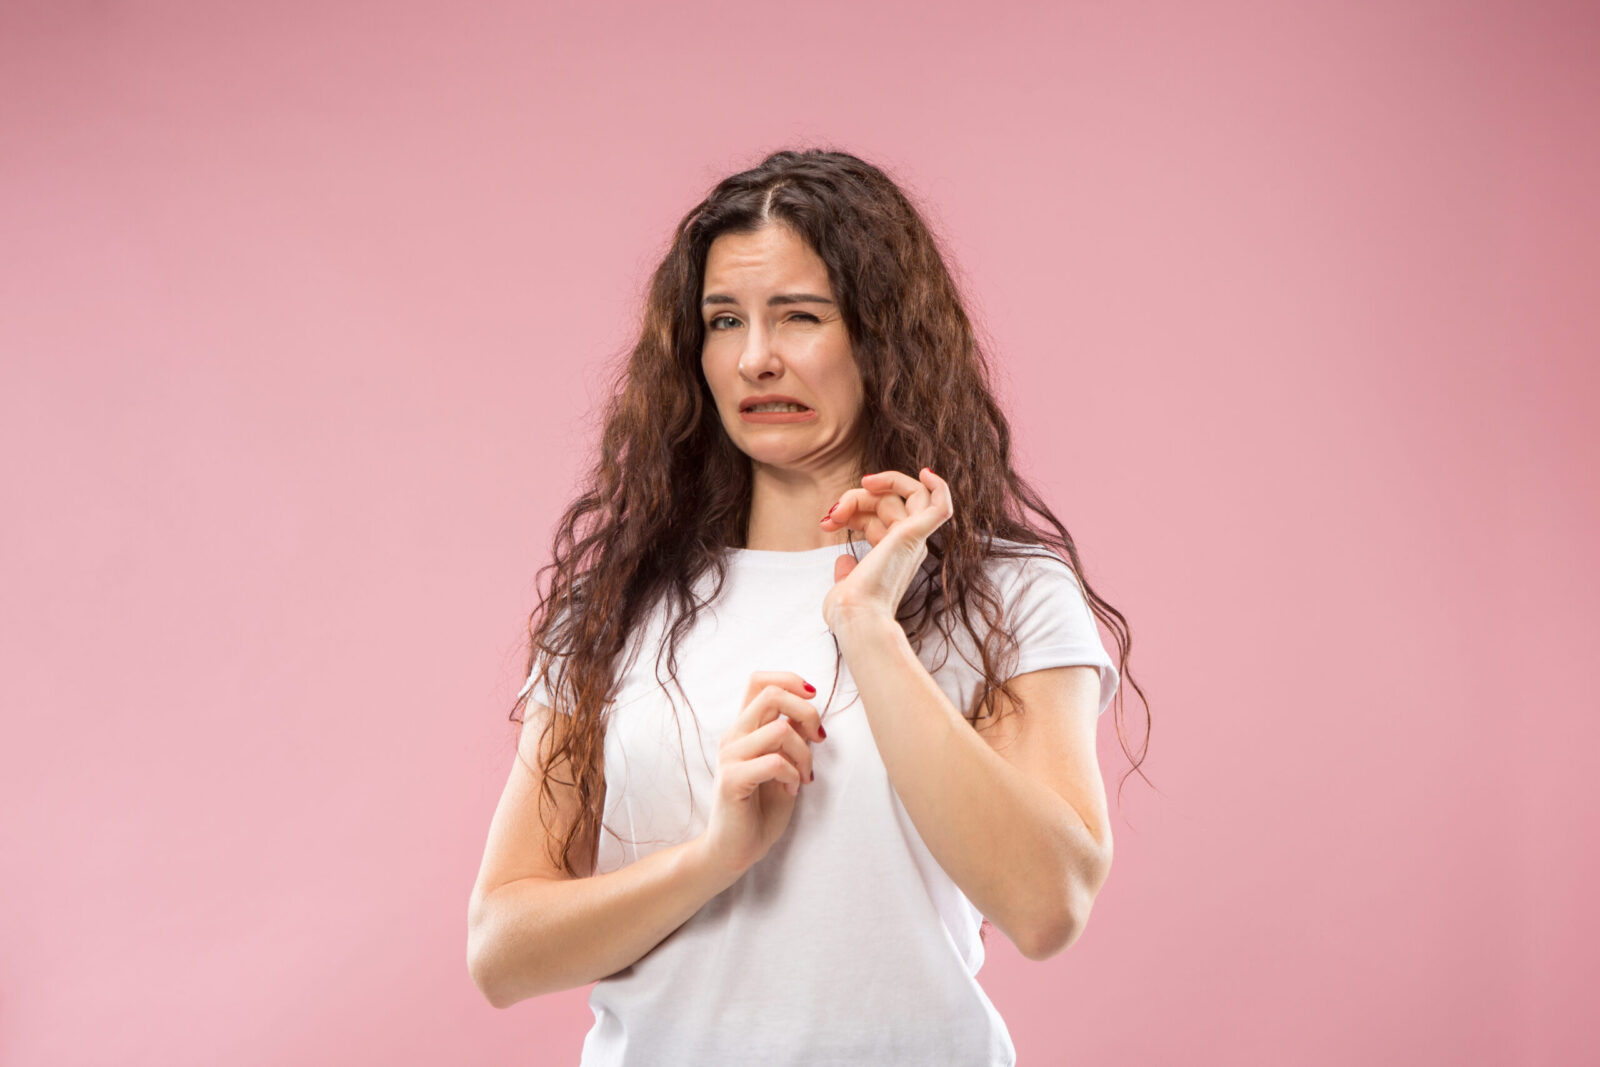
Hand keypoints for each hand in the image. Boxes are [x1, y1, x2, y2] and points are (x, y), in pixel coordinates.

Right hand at [699, 671, 826, 880]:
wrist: (734, 850)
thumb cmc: (760, 809)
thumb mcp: (785, 765)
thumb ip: (791, 737)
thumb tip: (807, 714)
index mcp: (744, 728)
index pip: (759, 680)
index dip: (790, 679)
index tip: (813, 700)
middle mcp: (733, 736)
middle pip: (771, 694)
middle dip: (807, 712)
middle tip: (819, 739)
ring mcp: (730, 757)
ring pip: (780, 730)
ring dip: (804, 752)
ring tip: (804, 775)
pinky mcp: (732, 780)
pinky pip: (775, 762)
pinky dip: (793, 773)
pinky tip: (792, 787)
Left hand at [818, 467, 953, 631]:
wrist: (857, 619)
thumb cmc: (849, 612)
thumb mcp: (844, 585)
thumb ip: (847, 571)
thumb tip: (844, 559)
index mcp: (894, 555)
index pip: (879, 516)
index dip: (853, 509)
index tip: (827, 521)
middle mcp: (909, 546)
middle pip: (890, 501)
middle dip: (856, 498)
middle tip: (832, 515)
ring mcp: (914, 540)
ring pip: (907, 494)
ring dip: (875, 487)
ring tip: (847, 500)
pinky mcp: (915, 535)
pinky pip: (940, 505)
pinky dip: (938, 486)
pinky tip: (926, 472)